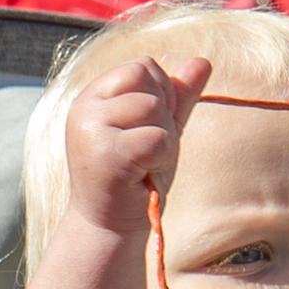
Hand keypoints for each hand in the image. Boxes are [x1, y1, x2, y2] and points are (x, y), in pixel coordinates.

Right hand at [62, 50, 212, 241]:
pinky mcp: (105, 156)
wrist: (109, 228)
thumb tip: (204, 60)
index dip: (161, 93)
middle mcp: (85, 107)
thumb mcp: (157, 129)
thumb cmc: (133, 178)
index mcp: (92, 96)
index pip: (141, 66)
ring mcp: (91, 131)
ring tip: (145, 162)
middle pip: (147, 81)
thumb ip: (177, 96)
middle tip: (146, 150)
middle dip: (162, 116)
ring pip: (152, 108)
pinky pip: (156, 138)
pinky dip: (162, 157)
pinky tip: (145, 174)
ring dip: (163, 138)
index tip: (149, 128)